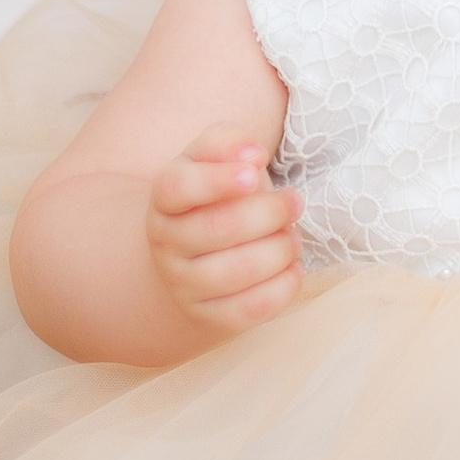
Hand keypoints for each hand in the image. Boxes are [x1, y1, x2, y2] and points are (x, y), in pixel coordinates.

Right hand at [146, 124, 304, 340]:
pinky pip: (249, 309)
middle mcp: (166, 243)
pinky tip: (293, 268)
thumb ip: (227, 142)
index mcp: (165, 198)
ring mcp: (183, 284)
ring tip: (293, 236)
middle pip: (218, 228)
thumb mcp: (213, 158)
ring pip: (235, 271)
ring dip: (279, 250)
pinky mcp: (209, 316)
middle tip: (294, 202)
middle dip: (269, 213)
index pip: (178, 187)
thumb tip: (252, 156)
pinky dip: (283, 288)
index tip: (255, 174)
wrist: (196, 257)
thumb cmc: (216, 197)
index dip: (217, 180)